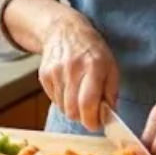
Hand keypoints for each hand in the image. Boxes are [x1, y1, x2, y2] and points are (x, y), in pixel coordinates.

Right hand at [38, 15, 118, 131]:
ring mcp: (55, 71)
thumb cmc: (92, 50)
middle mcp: (72, 68)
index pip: (88, 103)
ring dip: (73, 109)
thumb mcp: (111, 66)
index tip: (97, 124)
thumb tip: (109, 115)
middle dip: (83, 118)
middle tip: (89, 113)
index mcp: (93, 66)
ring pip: (63, 108)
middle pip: (73, 110)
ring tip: (79, 95)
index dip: (92, 120)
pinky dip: (62, 101)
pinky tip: (69, 88)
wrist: (64, 30)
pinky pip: (54, 100)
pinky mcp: (44, 75)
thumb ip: (111, 92)